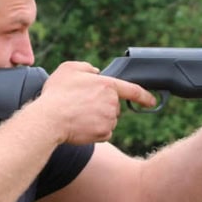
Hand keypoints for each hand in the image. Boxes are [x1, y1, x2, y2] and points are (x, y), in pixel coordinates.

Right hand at [33, 61, 154, 143]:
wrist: (49, 119)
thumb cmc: (57, 94)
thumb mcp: (69, 69)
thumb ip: (86, 67)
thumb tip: (96, 72)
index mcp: (107, 85)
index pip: (133, 90)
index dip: (145, 96)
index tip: (152, 101)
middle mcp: (112, 104)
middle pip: (114, 106)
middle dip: (102, 105)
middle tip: (81, 104)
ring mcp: (109, 120)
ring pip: (108, 120)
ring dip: (97, 118)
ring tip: (78, 115)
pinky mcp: (103, 134)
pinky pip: (103, 133)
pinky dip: (94, 131)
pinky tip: (80, 125)